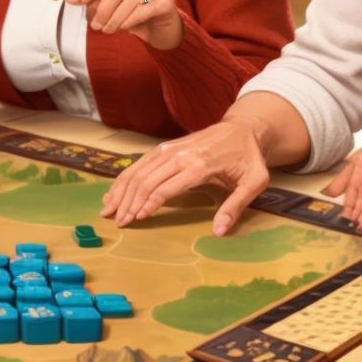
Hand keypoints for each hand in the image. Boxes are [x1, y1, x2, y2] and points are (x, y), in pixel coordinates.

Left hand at [65, 0, 182, 49]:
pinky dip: (127, 22)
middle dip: (101, 8)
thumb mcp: (106, 1)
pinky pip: (142, 11)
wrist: (157, 26)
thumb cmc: (129, 10)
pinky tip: (121, 29)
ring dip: (113, 19)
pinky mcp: (166, 1)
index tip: (78, 2)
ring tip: (105, 29)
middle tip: (94, 25)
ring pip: (129, 0)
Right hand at [100, 118, 269, 231]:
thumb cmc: (248, 159)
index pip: (165, 188)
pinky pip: (140, 163)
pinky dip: (125, 179)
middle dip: (128, 203)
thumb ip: (235, 207)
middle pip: (146, 180)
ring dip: (121, 191)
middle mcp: (179, 155)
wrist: (241, 129)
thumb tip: (219, 231)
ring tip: (107, 210)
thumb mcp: (253, 183)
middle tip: (118, 223)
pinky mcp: (164, 147)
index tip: (136, 220)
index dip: (148, 205)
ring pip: (138, 171)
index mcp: (199, 165)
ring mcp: (169, 149)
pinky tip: (115, 192)